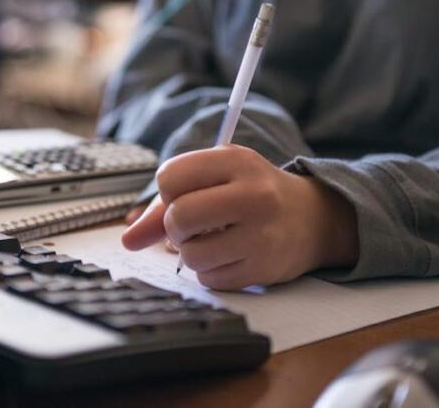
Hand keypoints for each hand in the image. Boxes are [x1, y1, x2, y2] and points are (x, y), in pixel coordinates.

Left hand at [122, 145, 358, 289]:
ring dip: (190, 252)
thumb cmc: (250, 193)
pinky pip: (209, 278)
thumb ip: (164, 205)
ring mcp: (262, 234)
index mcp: (236, 160)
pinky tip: (228, 255)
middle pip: (179, 216)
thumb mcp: (215, 179)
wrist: (310, 218)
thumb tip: (128, 239)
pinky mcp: (265, 269)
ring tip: (210, 240)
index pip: (170, 176)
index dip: (168, 191)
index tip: (182, 194)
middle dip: (174, 225)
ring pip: (190, 254)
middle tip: (189, 224)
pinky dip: (209, 270)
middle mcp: (253, 194)